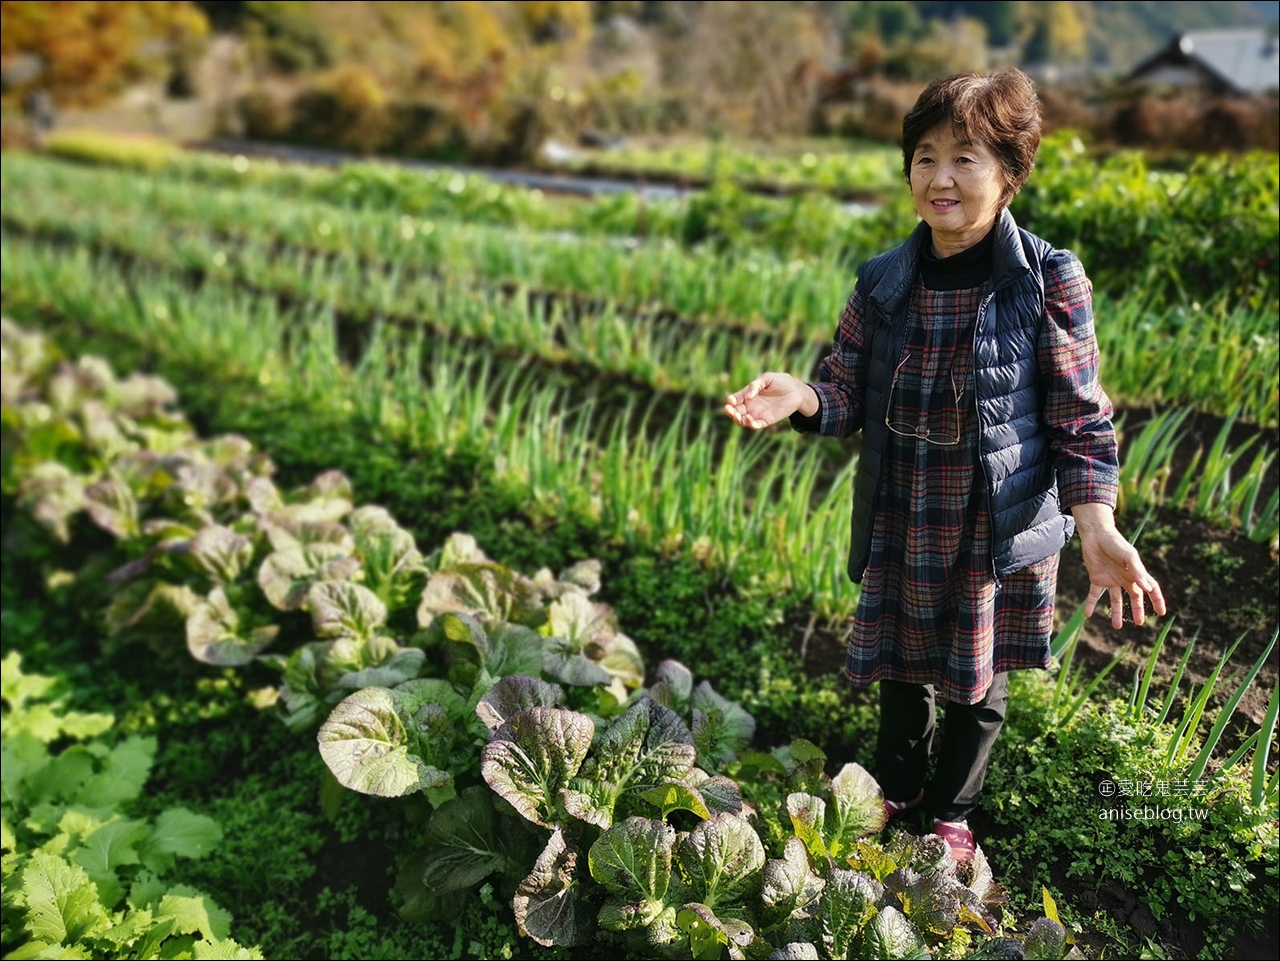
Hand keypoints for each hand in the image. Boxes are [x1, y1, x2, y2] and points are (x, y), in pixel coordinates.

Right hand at [724, 372, 815, 428]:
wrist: (796, 391)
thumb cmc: (781, 381)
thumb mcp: (767, 378)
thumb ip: (756, 385)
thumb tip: (748, 396)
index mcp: (748, 394)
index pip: (735, 399)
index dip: (731, 401)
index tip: (730, 400)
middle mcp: (750, 405)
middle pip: (735, 411)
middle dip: (730, 412)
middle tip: (730, 410)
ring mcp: (757, 414)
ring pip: (743, 420)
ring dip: (739, 420)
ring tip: (741, 417)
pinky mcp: (766, 420)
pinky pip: (756, 425)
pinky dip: (752, 425)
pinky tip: (752, 422)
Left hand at [1073, 505, 1166, 628]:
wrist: (1095, 535)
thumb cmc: (1115, 543)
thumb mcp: (1129, 557)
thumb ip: (1138, 572)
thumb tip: (1147, 588)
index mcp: (1136, 573)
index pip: (1150, 588)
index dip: (1156, 600)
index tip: (1161, 613)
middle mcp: (1124, 578)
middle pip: (1134, 597)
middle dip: (1137, 610)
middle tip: (1139, 623)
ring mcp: (1110, 579)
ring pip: (1115, 600)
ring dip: (1116, 612)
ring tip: (1116, 626)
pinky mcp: (1096, 578)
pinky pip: (1093, 594)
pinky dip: (1090, 604)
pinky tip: (1087, 615)